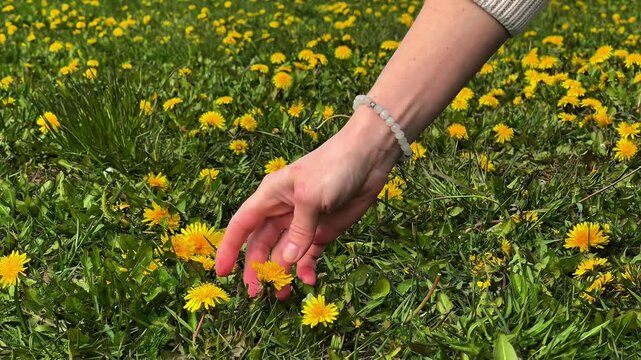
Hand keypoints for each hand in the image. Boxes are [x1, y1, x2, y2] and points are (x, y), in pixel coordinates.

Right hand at [215, 110, 399, 298]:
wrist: (369, 157)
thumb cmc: (334, 167)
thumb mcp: (311, 197)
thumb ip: (298, 230)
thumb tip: (284, 262)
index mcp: (270, 197)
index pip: (241, 225)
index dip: (229, 248)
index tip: (221, 273)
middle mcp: (282, 212)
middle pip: (260, 245)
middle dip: (257, 268)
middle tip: (257, 294)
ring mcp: (303, 223)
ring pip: (284, 254)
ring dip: (282, 274)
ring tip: (282, 296)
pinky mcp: (323, 231)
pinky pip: (309, 255)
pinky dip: (307, 269)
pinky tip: (309, 280)